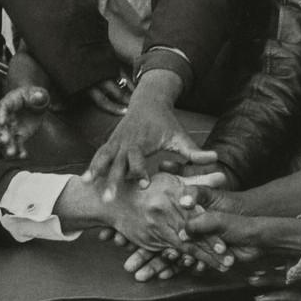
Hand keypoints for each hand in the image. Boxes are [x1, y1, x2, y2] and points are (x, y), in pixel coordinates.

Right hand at [0, 85, 51, 158]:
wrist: (34, 104)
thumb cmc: (32, 95)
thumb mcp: (35, 92)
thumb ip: (37, 95)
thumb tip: (38, 97)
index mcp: (8, 103)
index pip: (2, 108)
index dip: (1, 115)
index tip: (1, 122)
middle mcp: (7, 117)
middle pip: (2, 126)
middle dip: (2, 133)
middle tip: (4, 140)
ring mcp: (12, 128)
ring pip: (8, 138)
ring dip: (8, 146)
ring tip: (11, 153)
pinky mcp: (19, 136)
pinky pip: (18, 144)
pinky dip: (20, 151)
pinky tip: (23, 155)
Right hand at [84, 72, 215, 200]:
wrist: (148, 101)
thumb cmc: (166, 122)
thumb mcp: (180, 136)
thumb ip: (194, 151)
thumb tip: (215, 158)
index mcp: (142, 140)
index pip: (139, 157)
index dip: (140, 171)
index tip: (143, 185)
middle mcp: (126, 141)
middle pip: (117, 161)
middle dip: (113, 180)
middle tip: (109, 198)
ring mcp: (116, 141)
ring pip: (104, 157)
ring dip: (96, 171)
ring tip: (88, 185)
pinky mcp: (111, 143)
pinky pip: (100, 155)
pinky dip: (92, 166)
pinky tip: (86, 181)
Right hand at [107, 173, 233, 271]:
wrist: (113, 200)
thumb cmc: (147, 187)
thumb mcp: (171, 179)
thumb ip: (198, 181)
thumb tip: (222, 176)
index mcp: (171, 194)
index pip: (196, 216)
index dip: (211, 232)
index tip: (226, 244)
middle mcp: (163, 211)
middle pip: (192, 234)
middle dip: (212, 249)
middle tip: (230, 261)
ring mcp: (155, 227)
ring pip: (183, 246)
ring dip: (203, 258)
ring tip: (221, 267)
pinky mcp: (148, 240)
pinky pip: (168, 252)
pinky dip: (184, 260)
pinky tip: (198, 267)